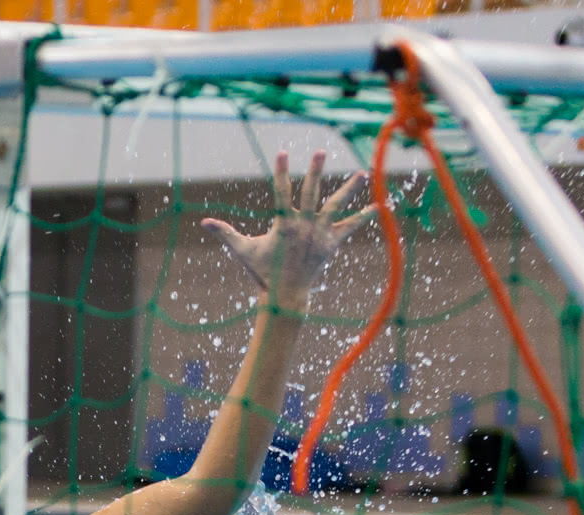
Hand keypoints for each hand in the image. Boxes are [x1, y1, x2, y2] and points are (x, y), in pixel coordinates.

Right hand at [202, 150, 374, 305]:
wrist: (286, 294)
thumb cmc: (262, 271)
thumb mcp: (242, 250)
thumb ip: (225, 233)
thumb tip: (203, 223)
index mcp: (284, 224)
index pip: (282, 192)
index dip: (282, 172)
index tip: (283, 153)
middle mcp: (304, 225)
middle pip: (311, 193)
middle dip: (316, 171)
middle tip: (321, 152)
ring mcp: (319, 234)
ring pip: (336, 206)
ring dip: (349, 189)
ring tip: (362, 173)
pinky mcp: (331, 244)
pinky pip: (349, 227)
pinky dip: (363, 217)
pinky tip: (379, 206)